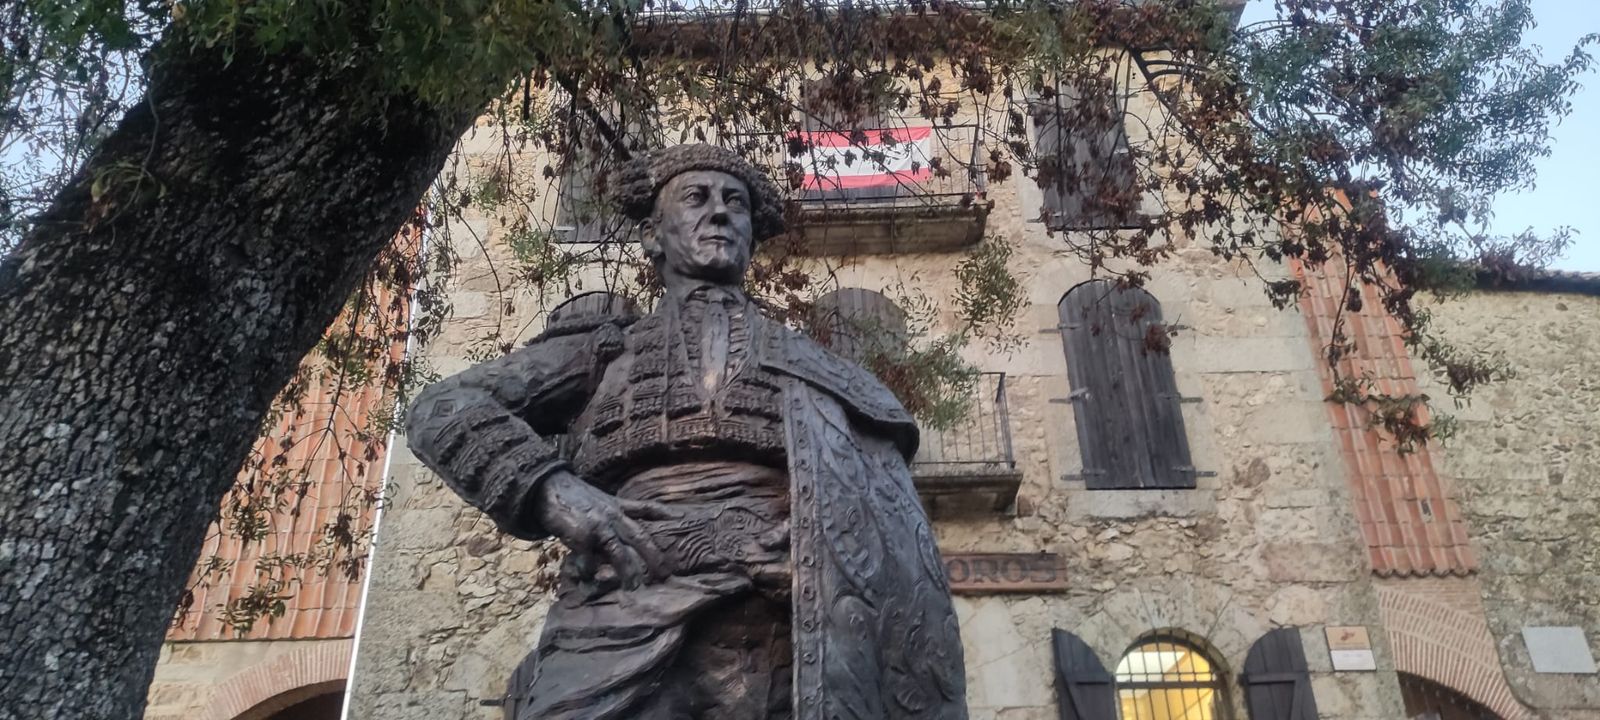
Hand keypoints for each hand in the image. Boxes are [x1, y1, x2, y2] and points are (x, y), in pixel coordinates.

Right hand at [535, 470, 678, 589]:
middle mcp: (612, 515)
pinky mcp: (582, 536)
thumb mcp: (599, 499)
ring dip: (628, 571)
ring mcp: (598, 526)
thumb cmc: (572, 497)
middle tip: (666, 574)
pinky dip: (590, 572)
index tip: (682, 519)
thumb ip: (611, 515)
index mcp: (617, 506)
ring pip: (619, 553)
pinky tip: (590, 578)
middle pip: (639, 537)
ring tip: (635, 587)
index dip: (665, 513)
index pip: (646, 508)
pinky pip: (590, 561)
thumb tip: (618, 540)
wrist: (548, 487)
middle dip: (654, 556)